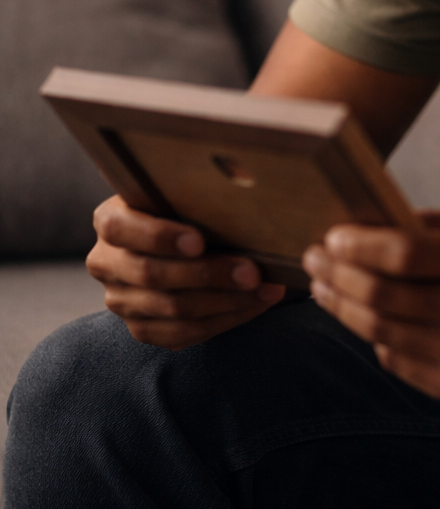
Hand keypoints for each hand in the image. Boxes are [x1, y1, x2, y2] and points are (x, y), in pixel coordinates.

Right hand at [87, 194, 285, 348]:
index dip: (159, 236)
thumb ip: (200, 190)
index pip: (120, 228)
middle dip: (208, 274)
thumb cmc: (188, 209)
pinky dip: (225, 319)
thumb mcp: (184, 193)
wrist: (182, 242)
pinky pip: (184, 333)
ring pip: (172, 309)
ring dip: (226, 301)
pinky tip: (255, 304)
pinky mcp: (143, 328)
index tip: (199, 241)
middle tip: (252, 271)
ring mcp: (122, 301)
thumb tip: (241, 176)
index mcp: (110, 221)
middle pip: (151, 275)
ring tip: (264, 288)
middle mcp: (107, 263)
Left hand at [302, 202, 439, 405]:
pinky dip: (376, 337)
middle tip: (313, 258)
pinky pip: (399, 362)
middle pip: (385, 298)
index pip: (406, 255)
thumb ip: (436, 224)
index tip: (332, 236)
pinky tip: (364, 318)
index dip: (360, 247)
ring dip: (344, 308)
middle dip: (338, 276)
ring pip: (383, 333)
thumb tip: (369, 222)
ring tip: (325, 288)